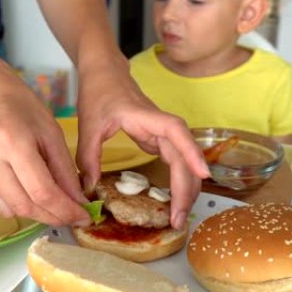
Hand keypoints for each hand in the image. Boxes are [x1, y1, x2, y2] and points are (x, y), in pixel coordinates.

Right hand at [0, 57, 90, 227]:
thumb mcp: (51, 130)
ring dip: (35, 214)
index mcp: (14, 141)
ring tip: (52, 204)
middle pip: (25, 206)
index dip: (66, 210)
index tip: (84, 217)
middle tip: (72, 215)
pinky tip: (28, 192)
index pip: (42, 192)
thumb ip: (64, 168)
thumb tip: (77, 201)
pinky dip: (16, 204)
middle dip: (53, 216)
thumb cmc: (20, 102)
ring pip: (9, 209)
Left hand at [75, 57, 209, 229]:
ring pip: (184, 160)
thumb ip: (88, 157)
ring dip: (186, 188)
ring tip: (178, 216)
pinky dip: (178, 180)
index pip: (175, 131)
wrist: (104, 71)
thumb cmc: (99, 91)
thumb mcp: (88, 124)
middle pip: (184, 155)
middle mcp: (160, 124)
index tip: (203, 174)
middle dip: (187, 188)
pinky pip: (175, 160)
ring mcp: (161, 132)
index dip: (191, 152)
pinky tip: (175, 199)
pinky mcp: (158, 138)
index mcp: (146, 116)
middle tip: (177, 220)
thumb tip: (88, 190)